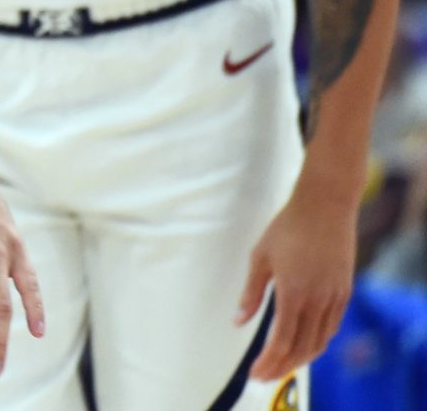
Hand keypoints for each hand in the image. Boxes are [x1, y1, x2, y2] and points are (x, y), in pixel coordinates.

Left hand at [240, 186, 356, 381]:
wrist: (325, 207)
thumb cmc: (287, 228)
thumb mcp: (260, 257)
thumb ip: (251, 293)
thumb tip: (239, 322)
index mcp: (293, 293)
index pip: (281, 340)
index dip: (268, 361)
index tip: (255, 373)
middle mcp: (318, 300)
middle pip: (302, 348)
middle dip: (282, 366)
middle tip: (264, 376)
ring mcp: (335, 297)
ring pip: (320, 341)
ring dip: (301, 358)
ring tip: (281, 365)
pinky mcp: (345, 292)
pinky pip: (331, 327)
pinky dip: (317, 342)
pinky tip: (304, 343)